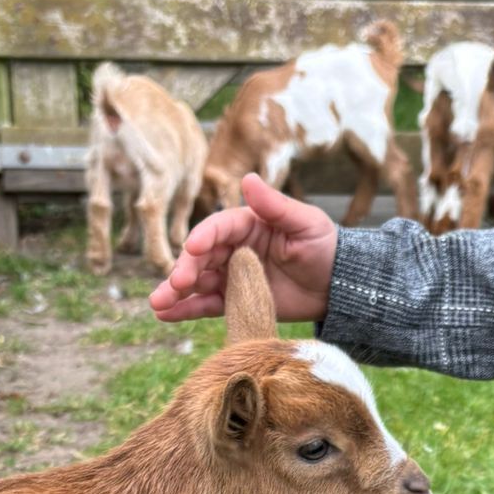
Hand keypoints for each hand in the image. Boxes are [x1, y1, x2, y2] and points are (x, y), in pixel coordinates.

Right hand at [150, 174, 337, 323]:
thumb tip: (247, 178)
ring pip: (197, 282)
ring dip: (175, 291)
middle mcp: (233, 248)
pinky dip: (186, 310)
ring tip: (157, 304)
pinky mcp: (233, 301)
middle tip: (176, 283)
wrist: (335, 284)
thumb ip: (275, 205)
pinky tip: (166, 316)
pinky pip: (206, 305)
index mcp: (247, 223)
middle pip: (201, 256)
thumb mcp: (305, 222)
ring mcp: (231, 275)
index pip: (219, 228)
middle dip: (185, 269)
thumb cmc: (323, 246)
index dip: (204, 237)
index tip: (193, 247)